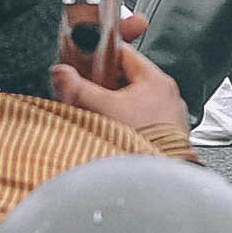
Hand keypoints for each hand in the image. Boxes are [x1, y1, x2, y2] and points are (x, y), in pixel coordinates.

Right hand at [52, 7, 190, 136]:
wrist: (155, 180)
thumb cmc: (141, 142)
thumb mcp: (101, 109)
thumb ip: (77, 88)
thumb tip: (61, 74)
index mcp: (155, 79)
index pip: (122, 52)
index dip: (99, 56)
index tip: (83, 64)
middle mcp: (167, 95)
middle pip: (127, 78)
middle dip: (104, 85)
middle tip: (87, 96)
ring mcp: (170, 117)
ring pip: (134, 102)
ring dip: (115, 107)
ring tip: (99, 118)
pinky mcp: (168, 137)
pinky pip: (142, 122)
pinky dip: (127, 124)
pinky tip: (115, 134)